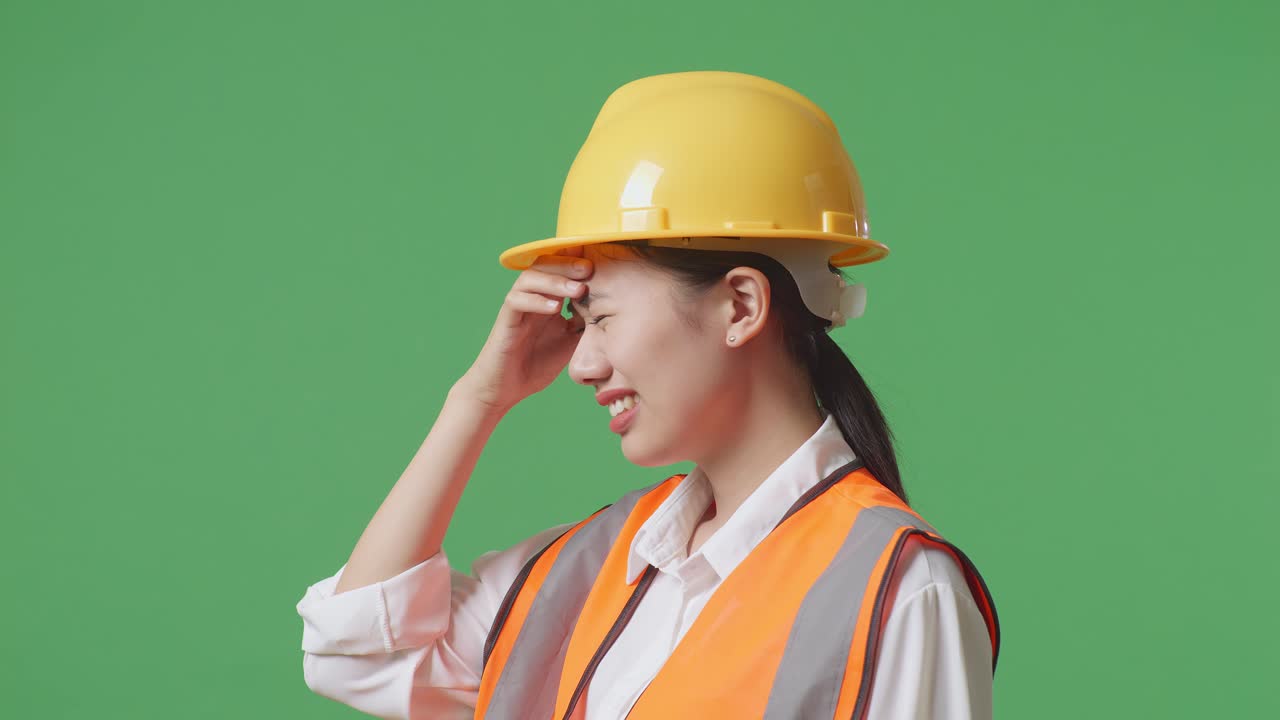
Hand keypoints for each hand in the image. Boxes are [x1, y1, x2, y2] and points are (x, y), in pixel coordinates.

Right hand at [457, 246, 592, 414]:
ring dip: (555, 281)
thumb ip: (585, 324)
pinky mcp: (506, 320)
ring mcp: (518, 306)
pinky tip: (555, 309)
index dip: (577, 263)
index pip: (561, 270)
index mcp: (549, 299)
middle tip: (590, 269)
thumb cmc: (537, 364)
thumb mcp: (571, 342)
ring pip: (530, 278)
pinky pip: (516, 301)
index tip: (601, 264)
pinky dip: (536, 301)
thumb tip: (612, 310)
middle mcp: (532, 297)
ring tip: (578, 289)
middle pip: (545, 265)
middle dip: (568, 264)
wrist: (505, 389)